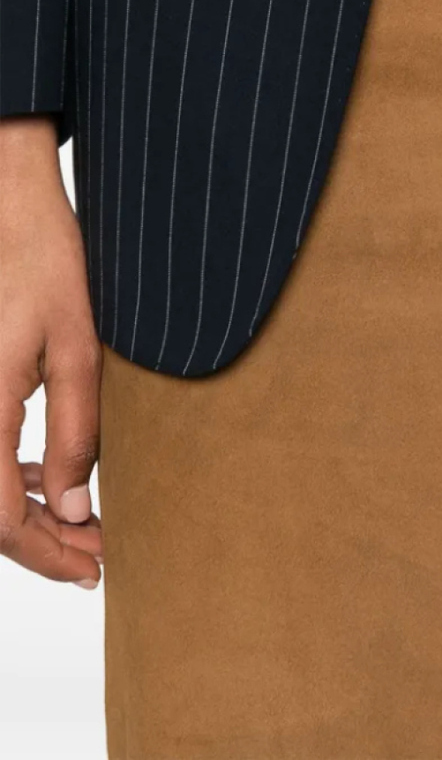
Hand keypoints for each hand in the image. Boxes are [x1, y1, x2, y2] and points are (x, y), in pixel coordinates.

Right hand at [0, 115, 101, 587]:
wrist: (7, 209)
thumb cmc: (43, 263)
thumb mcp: (77, 348)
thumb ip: (76, 434)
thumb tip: (77, 511)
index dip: (45, 554)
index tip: (92, 570)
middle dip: (39, 545)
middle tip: (96, 559)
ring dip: (23, 517)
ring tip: (83, 531)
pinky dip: (5, 483)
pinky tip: (45, 488)